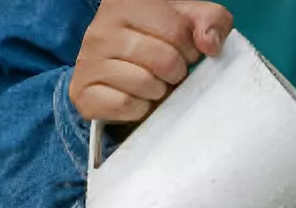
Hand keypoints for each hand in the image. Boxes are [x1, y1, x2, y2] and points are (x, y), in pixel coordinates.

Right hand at [69, 0, 232, 123]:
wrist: (119, 79)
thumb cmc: (158, 48)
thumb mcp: (188, 25)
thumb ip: (211, 22)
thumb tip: (209, 44)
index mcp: (126, 3)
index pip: (177, 30)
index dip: (190, 49)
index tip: (182, 52)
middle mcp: (101, 28)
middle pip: (165, 59)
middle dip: (176, 72)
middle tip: (167, 73)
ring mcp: (88, 60)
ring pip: (146, 83)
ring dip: (158, 91)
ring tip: (152, 84)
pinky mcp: (84, 93)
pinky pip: (125, 105)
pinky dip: (138, 108)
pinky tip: (135, 99)